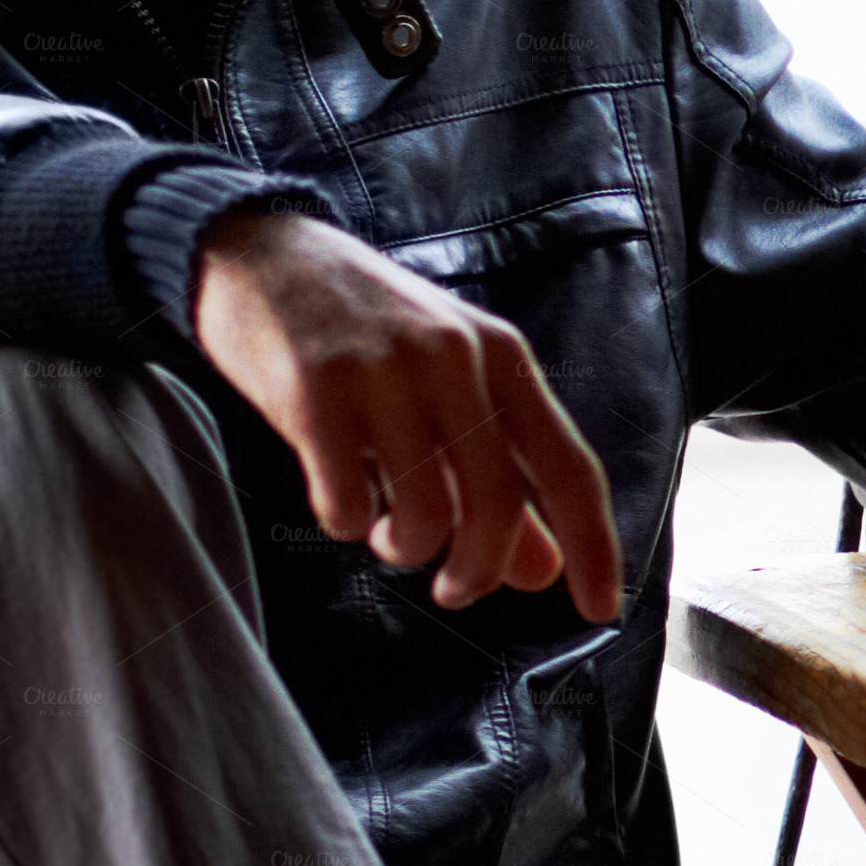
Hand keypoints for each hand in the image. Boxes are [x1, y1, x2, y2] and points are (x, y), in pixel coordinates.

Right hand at [191, 206, 624, 620]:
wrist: (262, 255)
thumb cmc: (366, 332)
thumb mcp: (449, 387)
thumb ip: (500, 475)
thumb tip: (544, 572)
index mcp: (504, 357)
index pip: (570, 467)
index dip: (594, 546)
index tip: (603, 611)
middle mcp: (456, 359)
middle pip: (498, 505)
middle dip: (478, 571)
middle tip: (452, 588)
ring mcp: (385, 370)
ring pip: (425, 511)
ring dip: (407, 549)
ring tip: (387, 535)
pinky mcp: (315, 387)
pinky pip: (346, 497)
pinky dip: (345, 523)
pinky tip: (341, 503)